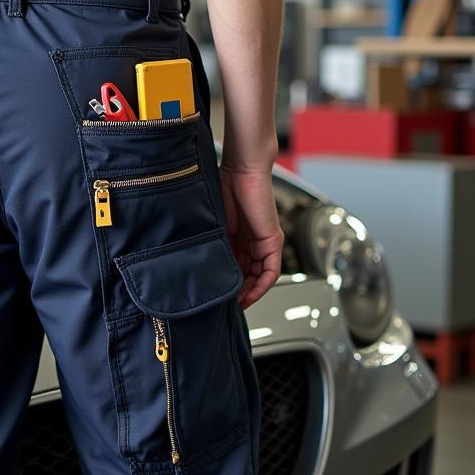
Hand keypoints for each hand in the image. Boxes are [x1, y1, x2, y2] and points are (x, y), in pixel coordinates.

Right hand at [218, 164, 283, 309]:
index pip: (236, 267)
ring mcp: (264, 242)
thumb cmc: (225, 185)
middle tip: (226, 304)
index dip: (228, 284)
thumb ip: (212, 243)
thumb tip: (201, 266)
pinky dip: (261, 286)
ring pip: (259, 276)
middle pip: (248, 275)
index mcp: (237, 237)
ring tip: (235, 303)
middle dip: (238, 292)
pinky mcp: (273, 241)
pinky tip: (249, 294)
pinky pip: (270, 271)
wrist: (242, 169)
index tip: (218, 297)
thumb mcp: (213, 223)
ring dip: (249, 292)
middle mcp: (252, 241)